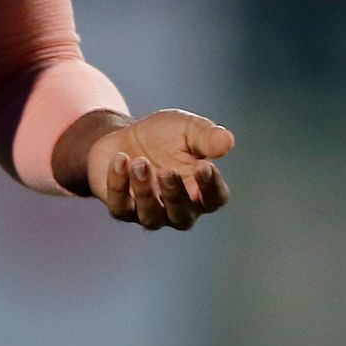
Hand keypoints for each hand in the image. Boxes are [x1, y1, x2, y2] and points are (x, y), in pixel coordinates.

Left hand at [87, 109, 234, 229]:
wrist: (124, 134)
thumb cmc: (164, 136)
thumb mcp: (187, 128)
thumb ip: (207, 136)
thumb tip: (227, 141)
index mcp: (201, 191)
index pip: (214, 199)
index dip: (211, 187)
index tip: (204, 166)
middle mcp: (177, 209)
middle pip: (182, 216)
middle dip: (174, 195)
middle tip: (167, 171)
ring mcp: (148, 212)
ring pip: (150, 216)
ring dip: (145, 190)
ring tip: (139, 162)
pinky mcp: (121, 209)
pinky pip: (120, 207)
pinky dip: (118, 184)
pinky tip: (120, 159)